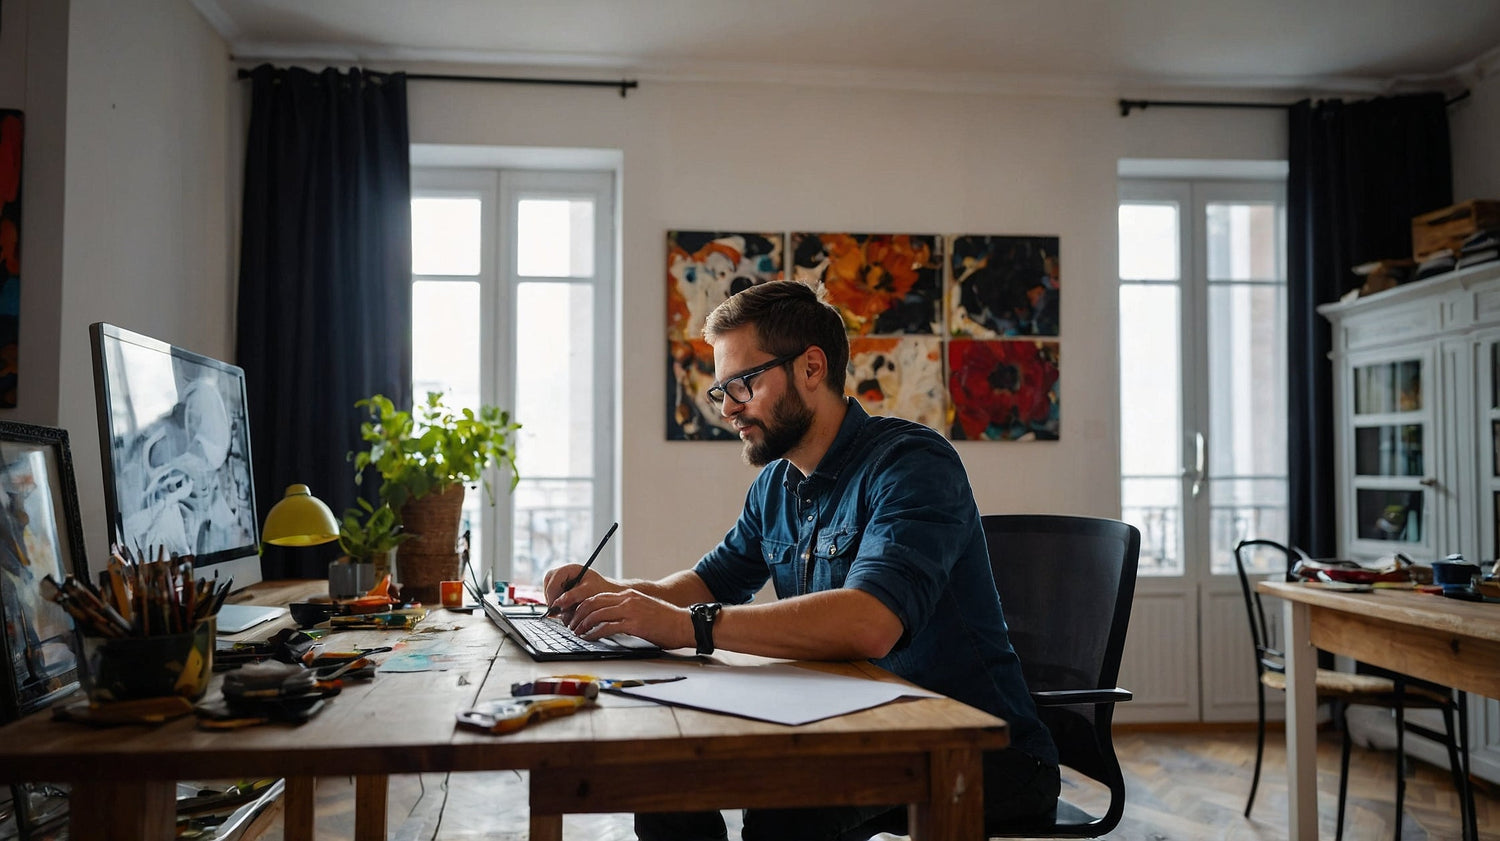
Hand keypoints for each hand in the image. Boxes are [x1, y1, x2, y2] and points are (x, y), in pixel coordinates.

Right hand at [542, 565, 617, 617]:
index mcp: (570, 569)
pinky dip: (558, 606)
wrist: (607, 595)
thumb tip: (557, 603)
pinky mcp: (561, 591)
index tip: (555, 607)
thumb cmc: (601, 590)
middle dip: (552, 598)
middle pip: (548, 584)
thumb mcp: (589, 591)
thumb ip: (573, 595)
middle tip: (558, 610)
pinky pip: (553, 598)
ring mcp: (561, 582)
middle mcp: (563, 574)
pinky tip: (567, 610)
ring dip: (555, 603)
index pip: (552, 579)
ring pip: (549, 592)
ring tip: (566, 610)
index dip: (552, 594)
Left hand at [566, 589, 696, 649]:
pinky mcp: (634, 624)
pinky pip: (607, 627)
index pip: (598, 596)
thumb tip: (612, 620)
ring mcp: (631, 610)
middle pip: (593, 603)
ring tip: (577, 633)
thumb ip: (628, 610)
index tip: (574, 614)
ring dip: (583, 624)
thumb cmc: (667, 620)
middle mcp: (627, 599)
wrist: (685, 623)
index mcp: (629, 595)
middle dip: (578, 614)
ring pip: (597, 614)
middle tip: (571, 625)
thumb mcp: (644, 608)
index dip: (582, 605)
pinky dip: (594, 633)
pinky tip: (589, 638)